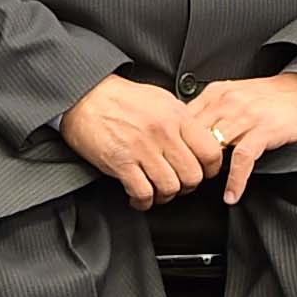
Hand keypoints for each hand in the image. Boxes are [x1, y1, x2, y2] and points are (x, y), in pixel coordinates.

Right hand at [64, 72, 215, 207]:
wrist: (85, 95)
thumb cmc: (120, 97)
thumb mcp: (160, 99)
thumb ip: (181, 121)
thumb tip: (198, 141)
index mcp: (176, 116)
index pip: (210, 151)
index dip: (211, 169)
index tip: (204, 172)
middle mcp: (162, 133)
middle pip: (193, 175)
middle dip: (188, 186)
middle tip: (180, 184)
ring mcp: (142, 149)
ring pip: (170, 188)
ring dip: (165, 196)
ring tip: (158, 191)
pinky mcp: (121, 162)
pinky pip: (143, 193)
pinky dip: (143, 201)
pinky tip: (140, 197)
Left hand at [181, 71, 296, 202]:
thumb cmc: (271, 97)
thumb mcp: (234, 94)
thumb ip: (211, 110)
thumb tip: (185, 134)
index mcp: (216, 93)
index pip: (182, 120)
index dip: (173, 143)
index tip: (169, 161)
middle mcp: (227, 102)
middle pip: (193, 135)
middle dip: (185, 160)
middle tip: (181, 180)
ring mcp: (246, 116)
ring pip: (213, 147)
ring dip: (205, 171)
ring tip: (199, 189)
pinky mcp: (264, 130)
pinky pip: (242, 159)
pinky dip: (235, 180)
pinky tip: (231, 195)